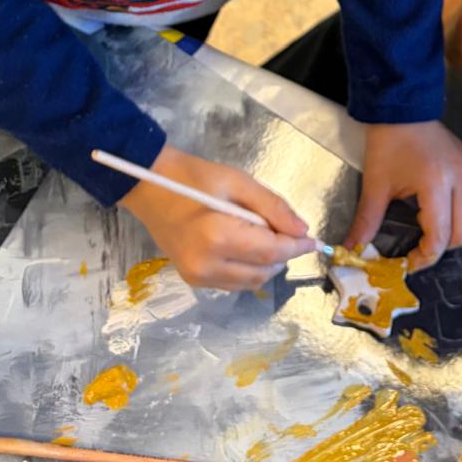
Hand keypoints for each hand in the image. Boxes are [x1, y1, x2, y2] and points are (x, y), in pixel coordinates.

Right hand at [119, 143, 314, 291]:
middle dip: (284, 255)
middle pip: (263, 271)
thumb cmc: (193, 177)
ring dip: (268, 265)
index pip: (271, 252)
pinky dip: (249, 270)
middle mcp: (207, 265)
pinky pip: (233, 283)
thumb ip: (273, 207)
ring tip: (268, 237)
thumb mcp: (238, 182)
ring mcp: (197, 277)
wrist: (148, 187)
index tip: (314, 240)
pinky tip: (249, 248)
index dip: (297, 247)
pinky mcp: (192, 280)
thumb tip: (302, 231)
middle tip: (288, 232)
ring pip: (250, 282)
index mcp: (218, 237)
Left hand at [351, 121, 461, 270]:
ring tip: (445, 227)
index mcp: (435, 184)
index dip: (424, 257)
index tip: (409, 260)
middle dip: (445, 246)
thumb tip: (351, 249)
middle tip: (424, 243)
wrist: (403, 108)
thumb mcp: (374, 185)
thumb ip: (366, 221)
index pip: (441, 237)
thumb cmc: (388, 145)